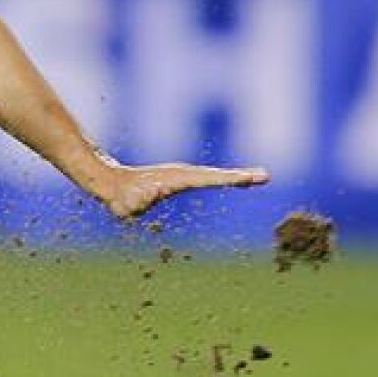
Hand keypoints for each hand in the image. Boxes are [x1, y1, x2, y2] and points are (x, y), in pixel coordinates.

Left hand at [90, 159, 269, 219]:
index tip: (250, 178)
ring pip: (215, 175)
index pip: (208, 179)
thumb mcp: (127, 202)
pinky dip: (228, 178)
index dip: (229, 179)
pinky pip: (210, 179)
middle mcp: (184, 174)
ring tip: (261, 176)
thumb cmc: (121, 197)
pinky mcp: (183, 180)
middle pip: (217, 175)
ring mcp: (184, 175)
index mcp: (177, 179)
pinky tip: (243, 180)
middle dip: (241, 176)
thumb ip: (135, 201)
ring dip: (238, 176)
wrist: (112, 185)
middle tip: (265, 176)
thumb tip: (139, 199)